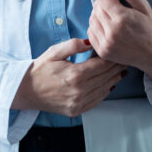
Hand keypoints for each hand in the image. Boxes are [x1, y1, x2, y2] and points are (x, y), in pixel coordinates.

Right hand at [11, 38, 126, 116]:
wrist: (26, 90)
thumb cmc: (40, 69)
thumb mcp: (55, 52)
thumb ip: (74, 45)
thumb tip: (91, 41)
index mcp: (75, 75)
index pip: (102, 65)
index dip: (112, 58)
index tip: (118, 51)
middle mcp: (79, 91)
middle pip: (106, 77)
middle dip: (116, 67)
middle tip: (124, 59)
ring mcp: (78, 103)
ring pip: (104, 89)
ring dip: (114, 79)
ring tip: (121, 71)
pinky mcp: (76, 110)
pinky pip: (97, 100)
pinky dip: (105, 91)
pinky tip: (109, 84)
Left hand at [87, 0, 151, 69]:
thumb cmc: (149, 30)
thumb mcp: (144, 7)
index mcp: (123, 18)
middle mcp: (112, 32)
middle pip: (96, 8)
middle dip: (103, 2)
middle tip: (113, 4)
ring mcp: (106, 43)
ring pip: (91, 19)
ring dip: (98, 14)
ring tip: (110, 16)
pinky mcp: (102, 51)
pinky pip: (90, 32)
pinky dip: (96, 26)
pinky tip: (106, 26)